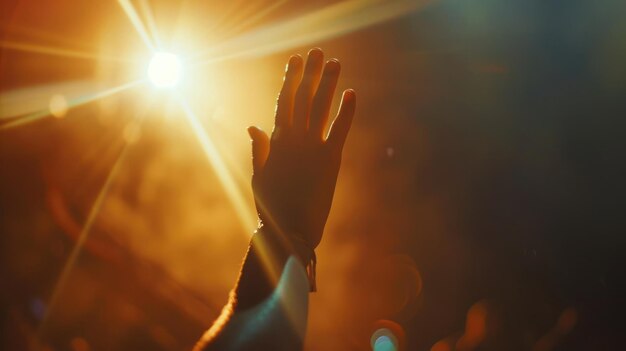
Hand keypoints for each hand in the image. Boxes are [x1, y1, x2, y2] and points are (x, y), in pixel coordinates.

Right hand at [247, 48, 355, 248]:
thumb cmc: (272, 207)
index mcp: (276, 141)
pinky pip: (340, 129)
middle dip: (310, 74)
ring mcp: (312, 148)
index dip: (290, 80)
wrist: (288, 232)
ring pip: (320, 107)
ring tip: (335, 62)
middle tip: (316, 52)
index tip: (295, 62)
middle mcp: (294, 139)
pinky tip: (352, 92)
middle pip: (303, 98)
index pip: (284, 102)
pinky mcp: (330, 161)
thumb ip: (259, 149)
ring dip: (328, 83)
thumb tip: (253, 125)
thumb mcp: (259, 177)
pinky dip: (346, 111)